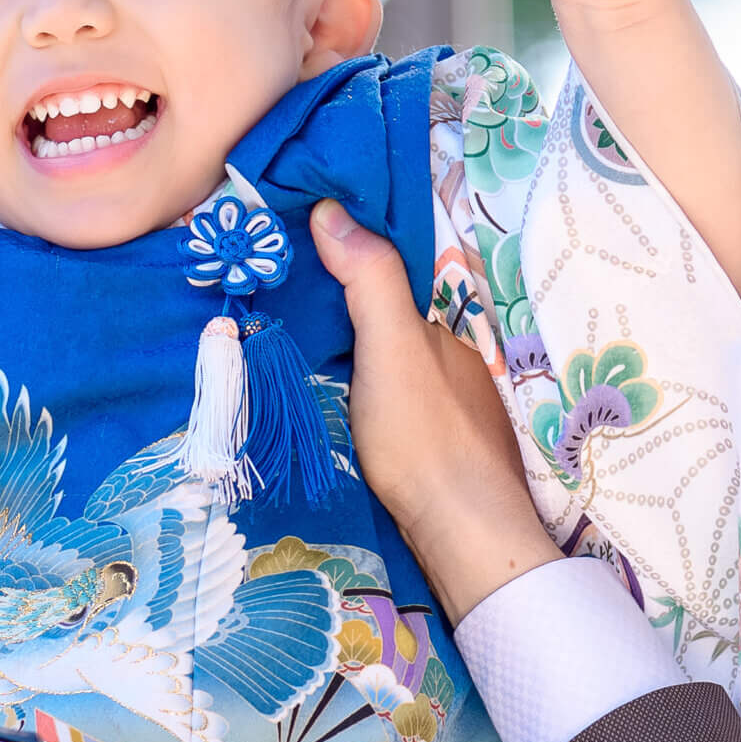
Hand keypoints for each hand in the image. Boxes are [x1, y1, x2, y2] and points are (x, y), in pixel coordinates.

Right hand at [309, 203, 555, 622]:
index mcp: (443, 329)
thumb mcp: (391, 346)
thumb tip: (330, 208)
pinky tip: (339, 409)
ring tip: (295, 351)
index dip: (349, 259)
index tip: (295, 246)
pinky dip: (366, 396)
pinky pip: (394, 404)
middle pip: (390, 322)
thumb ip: (368, 280)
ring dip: (353, 358)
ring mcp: (450, 408)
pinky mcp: (437, 450)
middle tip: (279, 300)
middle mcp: (453, 361)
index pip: (392, 278)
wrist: (461, 533)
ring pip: (392, 366)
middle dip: (346, 309)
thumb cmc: (424, 437)